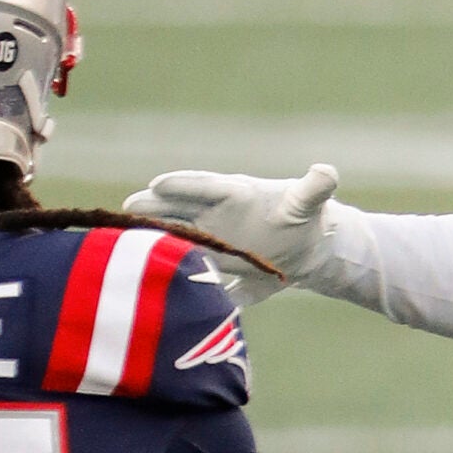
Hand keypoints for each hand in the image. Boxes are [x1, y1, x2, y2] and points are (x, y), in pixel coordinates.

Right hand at [122, 163, 341, 306]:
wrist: (306, 246)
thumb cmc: (303, 215)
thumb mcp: (309, 202)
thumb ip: (315, 188)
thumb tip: (327, 172)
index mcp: (236, 194)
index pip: (206, 186)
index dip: (183, 185)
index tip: (158, 183)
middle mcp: (216, 214)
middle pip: (180, 208)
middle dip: (154, 207)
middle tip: (126, 208)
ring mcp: (212, 239)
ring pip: (180, 236)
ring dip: (157, 237)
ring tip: (125, 238)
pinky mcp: (217, 265)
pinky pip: (196, 268)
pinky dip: (181, 275)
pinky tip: (157, 280)